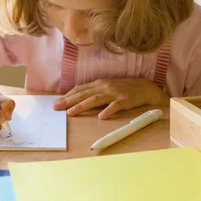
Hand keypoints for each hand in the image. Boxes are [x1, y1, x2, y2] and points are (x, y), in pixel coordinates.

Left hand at [52, 78, 168, 118]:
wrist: (144, 88)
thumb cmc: (122, 89)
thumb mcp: (106, 88)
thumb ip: (93, 92)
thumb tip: (77, 99)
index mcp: (98, 84)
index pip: (79, 89)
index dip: (67, 96)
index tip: (56, 103)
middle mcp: (104, 87)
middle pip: (83, 94)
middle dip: (68, 101)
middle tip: (56, 107)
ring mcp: (114, 93)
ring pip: (95, 99)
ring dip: (82, 106)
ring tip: (71, 112)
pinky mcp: (125, 100)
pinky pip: (115, 106)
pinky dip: (108, 111)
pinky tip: (101, 117)